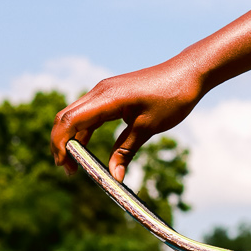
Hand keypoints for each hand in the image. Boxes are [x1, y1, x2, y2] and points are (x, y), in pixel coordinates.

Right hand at [52, 57, 204, 180]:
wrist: (189, 72)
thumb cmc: (172, 97)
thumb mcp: (148, 128)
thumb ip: (126, 151)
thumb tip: (114, 177)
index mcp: (106, 98)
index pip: (69, 121)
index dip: (61, 145)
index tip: (66, 167)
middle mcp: (100, 92)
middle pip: (65, 118)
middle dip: (61, 144)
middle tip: (69, 171)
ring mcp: (104, 92)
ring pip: (76, 116)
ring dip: (71, 139)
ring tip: (76, 165)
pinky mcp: (112, 94)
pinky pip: (90, 114)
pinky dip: (84, 131)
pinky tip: (87, 149)